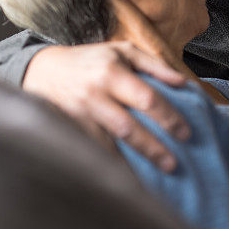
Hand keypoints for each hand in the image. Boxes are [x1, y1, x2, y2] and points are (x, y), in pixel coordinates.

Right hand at [23, 41, 190, 172]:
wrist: (43, 70)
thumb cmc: (91, 60)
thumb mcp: (123, 52)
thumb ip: (154, 65)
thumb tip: (183, 82)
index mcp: (112, 72)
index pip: (146, 98)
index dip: (167, 117)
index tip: (185, 133)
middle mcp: (95, 95)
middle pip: (128, 127)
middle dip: (152, 148)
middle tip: (173, 164)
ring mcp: (80, 115)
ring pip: (109, 144)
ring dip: (133, 162)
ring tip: (155, 174)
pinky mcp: (70, 129)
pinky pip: (94, 150)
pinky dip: (112, 164)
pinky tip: (129, 177)